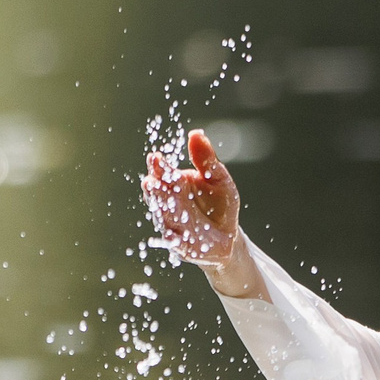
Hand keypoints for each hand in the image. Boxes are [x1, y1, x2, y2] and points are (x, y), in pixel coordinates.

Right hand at [142, 129, 260, 296]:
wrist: (228, 236)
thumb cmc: (220, 203)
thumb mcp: (218, 179)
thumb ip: (206, 160)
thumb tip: (196, 134)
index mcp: (176, 185)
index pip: (165, 174)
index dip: (159, 167)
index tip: (156, 158)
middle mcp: (170, 204)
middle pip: (161, 195)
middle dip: (156, 188)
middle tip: (151, 179)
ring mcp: (173, 225)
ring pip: (165, 216)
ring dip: (161, 209)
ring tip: (157, 198)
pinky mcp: (182, 246)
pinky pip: (177, 243)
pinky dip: (174, 239)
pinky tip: (171, 234)